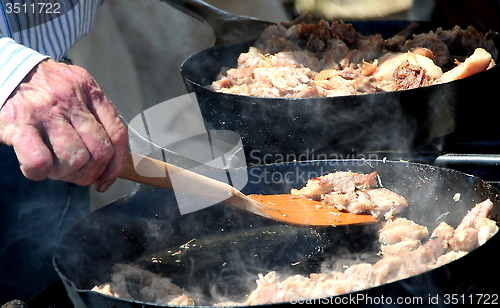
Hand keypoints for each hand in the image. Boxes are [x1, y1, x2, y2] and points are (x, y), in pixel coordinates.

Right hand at [0, 59, 127, 191]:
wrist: (4, 69)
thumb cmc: (42, 89)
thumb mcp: (75, 88)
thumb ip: (95, 114)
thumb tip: (112, 157)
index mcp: (90, 91)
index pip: (118, 133)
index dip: (117, 164)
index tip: (106, 179)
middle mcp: (71, 99)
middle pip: (101, 151)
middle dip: (91, 173)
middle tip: (75, 174)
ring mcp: (46, 111)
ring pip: (75, 158)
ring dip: (65, 173)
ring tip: (52, 166)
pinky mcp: (19, 124)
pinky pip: (40, 161)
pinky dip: (39, 172)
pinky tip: (35, 167)